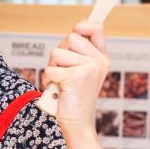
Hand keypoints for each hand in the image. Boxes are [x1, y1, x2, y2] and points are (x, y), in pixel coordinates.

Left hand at [42, 21, 108, 136]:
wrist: (78, 122)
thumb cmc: (75, 97)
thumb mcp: (82, 71)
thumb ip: (80, 51)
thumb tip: (77, 27)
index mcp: (101, 58)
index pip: (96, 28)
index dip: (83, 26)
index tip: (77, 30)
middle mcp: (98, 61)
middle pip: (70, 37)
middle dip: (59, 53)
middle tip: (62, 70)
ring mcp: (89, 68)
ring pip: (57, 52)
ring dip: (52, 67)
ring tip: (59, 81)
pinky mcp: (76, 77)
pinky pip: (50, 69)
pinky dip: (47, 80)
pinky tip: (56, 89)